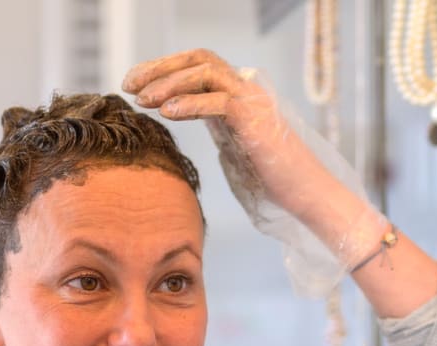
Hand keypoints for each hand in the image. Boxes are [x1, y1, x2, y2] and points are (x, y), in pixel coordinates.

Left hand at [122, 48, 327, 215]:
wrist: (308, 196)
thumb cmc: (274, 180)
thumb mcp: (234, 149)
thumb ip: (215, 129)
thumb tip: (186, 123)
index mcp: (239, 96)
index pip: (198, 66)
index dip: (163, 70)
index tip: (134, 85)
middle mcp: (247, 92)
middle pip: (199, 59)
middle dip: (159, 67)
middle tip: (128, 84)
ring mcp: (254, 103)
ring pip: (206, 72)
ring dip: (169, 82)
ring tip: (143, 99)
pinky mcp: (257, 121)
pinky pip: (219, 100)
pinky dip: (190, 103)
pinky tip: (167, 113)